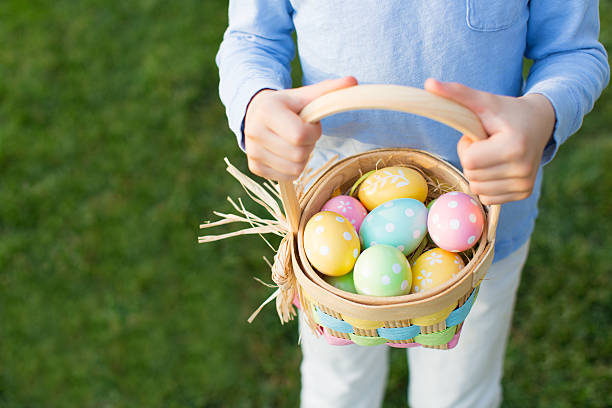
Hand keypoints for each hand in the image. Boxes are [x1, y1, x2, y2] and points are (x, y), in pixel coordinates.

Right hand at [244, 76, 357, 180]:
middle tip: (302, 134)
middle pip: (299, 155)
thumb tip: (353, 81)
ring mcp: (252, 152)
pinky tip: (286, 153)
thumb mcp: (306, 95)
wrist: (256, 113)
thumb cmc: (287, 104)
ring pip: (295, 170)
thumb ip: (329, 90)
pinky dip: (292, 168)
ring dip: (302, 158)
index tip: (310, 124)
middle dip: (309, 145)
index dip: (313, 132)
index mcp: (267, 111)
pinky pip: (287, 178)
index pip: (300, 135)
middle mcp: (254, 133)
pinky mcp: (254, 167)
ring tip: (294, 142)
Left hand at [425, 78, 555, 204]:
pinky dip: (487, 184)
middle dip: (472, 160)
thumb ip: (456, 93)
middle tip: (487, 144)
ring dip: (478, 173)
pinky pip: (488, 198)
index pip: (469, 161)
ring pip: (478, 189)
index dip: (468, 147)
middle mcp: (522, 169)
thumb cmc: (506, 111)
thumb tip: (428, 83)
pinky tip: (498, 167)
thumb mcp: (482, 101)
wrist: (541, 122)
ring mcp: (525, 184)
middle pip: (472, 176)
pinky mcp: (525, 192)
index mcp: (513, 147)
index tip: (481, 136)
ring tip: (493, 154)